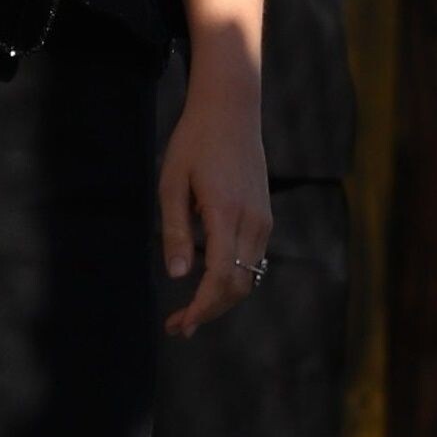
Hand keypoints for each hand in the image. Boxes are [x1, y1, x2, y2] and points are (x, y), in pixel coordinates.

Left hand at [158, 79, 271, 337]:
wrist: (231, 110)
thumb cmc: (194, 143)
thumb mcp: (172, 183)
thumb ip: (175, 231)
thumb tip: (178, 276)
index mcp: (226, 213)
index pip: (219, 277)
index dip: (202, 307)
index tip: (181, 324)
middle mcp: (252, 221)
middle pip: (238, 286)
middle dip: (209, 311)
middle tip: (176, 326)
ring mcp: (263, 219)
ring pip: (248, 277)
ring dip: (220, 300)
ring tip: (187, 312)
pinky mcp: (264, 216)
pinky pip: (252, 260)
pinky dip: (231, 280)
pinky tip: (206, 284)